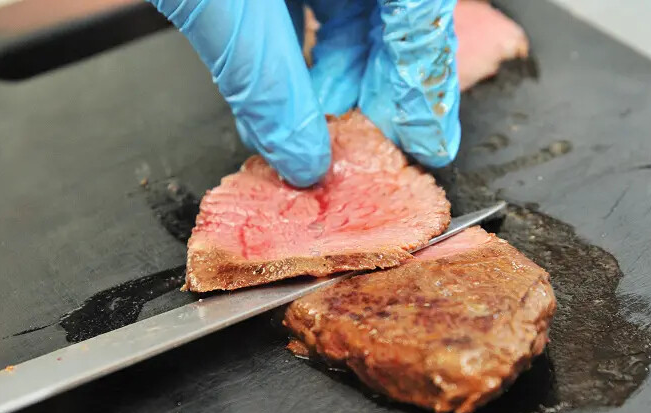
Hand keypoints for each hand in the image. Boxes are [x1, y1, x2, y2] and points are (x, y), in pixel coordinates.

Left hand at [147, 0, 459, 186]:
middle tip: (360, 147)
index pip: (419, 17)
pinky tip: (287, 89)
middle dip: (375, 89)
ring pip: (354, 12)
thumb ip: (268, 85)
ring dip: (335, 75)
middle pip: (393, 19)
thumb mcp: (223, 5)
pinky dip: (301, 48)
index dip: (425, 87)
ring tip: (314, 128)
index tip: (428, 144)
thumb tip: (302, 158)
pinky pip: (314, 1)